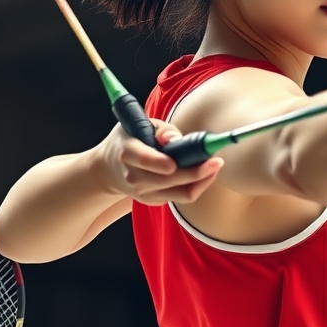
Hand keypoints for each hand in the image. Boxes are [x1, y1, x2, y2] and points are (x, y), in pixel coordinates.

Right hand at [96, 119, 222, 204]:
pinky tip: (204, 172)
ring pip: (182, 193)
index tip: (180, 160)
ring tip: (215, 165)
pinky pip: (182, 196)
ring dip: (203, 180)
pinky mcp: (153, 201)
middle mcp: (134, 177)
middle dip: (197, 172)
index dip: (162, 163)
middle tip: (217, 160)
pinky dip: (197, 185)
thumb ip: (160, 129)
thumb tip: (175, 139)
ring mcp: (143, 193)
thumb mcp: (138, 125)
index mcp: (128, 152)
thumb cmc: (130, 140)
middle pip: (171, 180)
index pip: (145, 160)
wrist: (110, 168)